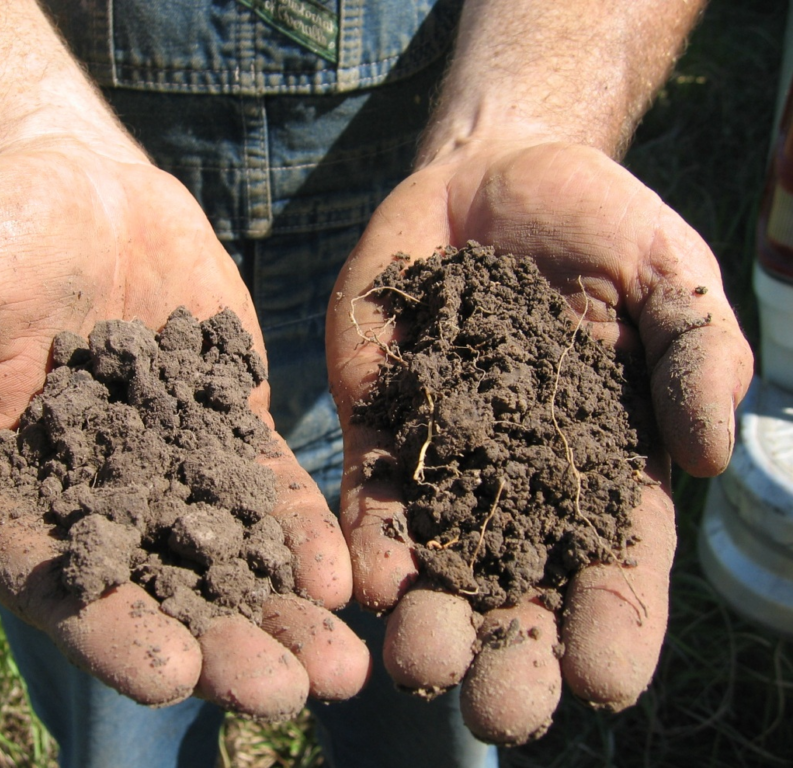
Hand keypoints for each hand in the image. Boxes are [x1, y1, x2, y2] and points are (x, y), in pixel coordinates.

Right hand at [0, 134, 368, 717]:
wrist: (69, 178)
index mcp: (16, 496)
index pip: (62, 587)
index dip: (113, 634)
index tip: (171, 676)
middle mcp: (99, 499)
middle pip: (163, 590)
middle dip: (223, 647)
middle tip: (285, 694)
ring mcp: (172, 463)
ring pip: (227, 553)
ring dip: (281, 612)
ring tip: (340, 666)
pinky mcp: (227, 420)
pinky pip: (268, 487)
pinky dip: (303, 534)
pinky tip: (343, 574)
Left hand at [326, 139, 752, 742]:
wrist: (490, 179)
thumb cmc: (596, 223)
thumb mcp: (666, 270)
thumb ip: (695, 351)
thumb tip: (708, 453)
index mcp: (606, 462)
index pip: (617, 563)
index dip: (617, 623)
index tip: (605, 677)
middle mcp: (521, 480)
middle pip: (521, 587)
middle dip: (512, 652)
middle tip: (500, 713)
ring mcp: (444, 455)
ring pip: (439, 559)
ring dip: (428, 618)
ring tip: (419, 668)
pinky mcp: (380, 422)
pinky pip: (371, 493)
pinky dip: (370, 540)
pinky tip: (365, 585)